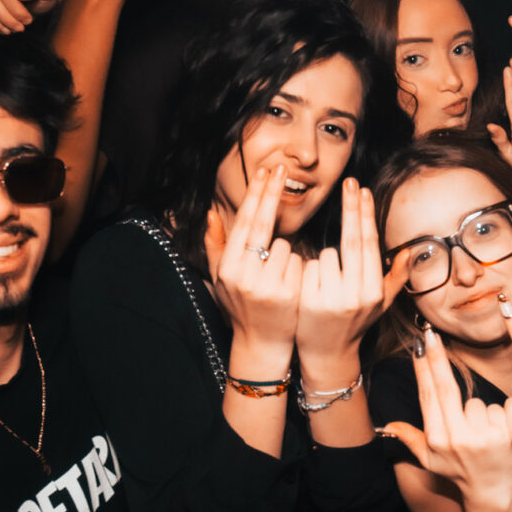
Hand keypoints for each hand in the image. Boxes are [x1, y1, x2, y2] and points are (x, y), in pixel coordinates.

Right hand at [205, 158, 306, 364]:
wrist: (262, 343)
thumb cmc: (242, 305)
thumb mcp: (222, 278)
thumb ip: (216, 245)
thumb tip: (211, 213)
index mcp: (228, 267)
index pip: (244, 222)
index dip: (255, 194)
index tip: (264, 171)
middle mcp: (244, 275)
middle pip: (262, 225)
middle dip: (271, 193)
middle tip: (281, 167)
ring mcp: (267, 286)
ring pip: (285, 246)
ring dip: (285, 254)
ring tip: (277, 277)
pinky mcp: (289, 295)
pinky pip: (300, 265)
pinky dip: (298, 269)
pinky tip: (290, 285)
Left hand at [294, 177, 404, 367]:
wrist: (327, 355)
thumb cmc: (354, 324)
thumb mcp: (380, 304)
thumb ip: (395, 278)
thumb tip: (408, 252)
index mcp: (374, 291)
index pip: (369, 244)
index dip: (365, 215)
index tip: (362, 190)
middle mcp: (356, 294)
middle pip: (352, 241)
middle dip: (351, 208)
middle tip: (349, 183)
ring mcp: (332, 298)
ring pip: (326, 255)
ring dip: (325, 260)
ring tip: (327, 283)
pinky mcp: (309, 301)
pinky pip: (308, 268)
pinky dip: (309, 271)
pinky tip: (312, 287)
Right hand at [378, 328, 511, 502]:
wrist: (491, 492)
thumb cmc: (458, 471)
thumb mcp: (430, 459)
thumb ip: (410, 439)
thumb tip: (388, 426)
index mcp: (436, 438)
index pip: (427, 396)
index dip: (423, 369)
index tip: (419, 346)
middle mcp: (454, 438)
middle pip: (445, 388)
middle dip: (437, 359)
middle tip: (430, 334)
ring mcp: (479, 437)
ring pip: (476, 402)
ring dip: (479, 411)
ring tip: (482, 433)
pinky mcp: (503, 436)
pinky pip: (498, 409)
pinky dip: (499, 416)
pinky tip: (499, 433)